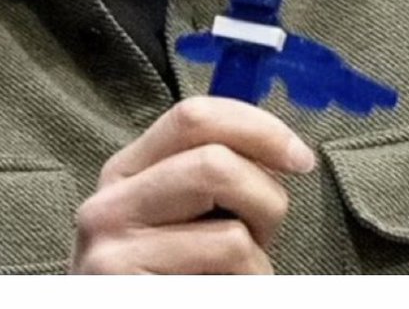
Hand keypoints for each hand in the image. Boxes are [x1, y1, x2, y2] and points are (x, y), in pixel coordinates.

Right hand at [70, 97, 314, 274]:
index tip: (299, 158)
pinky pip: (227, 286)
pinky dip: (246, 291)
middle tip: (267, 234)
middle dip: (265, 198)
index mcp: (124, 171)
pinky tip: (217, 296)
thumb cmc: (171, 278)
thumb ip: (208, 175)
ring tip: (235, 278)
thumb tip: (279, 148)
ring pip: (232, 236)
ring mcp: (115, 254)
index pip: (193, 117)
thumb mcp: (177, 216)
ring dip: (258, 262)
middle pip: (215, 165)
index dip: (258, 129)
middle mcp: (108, 204)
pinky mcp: (133, 294)